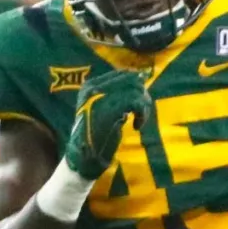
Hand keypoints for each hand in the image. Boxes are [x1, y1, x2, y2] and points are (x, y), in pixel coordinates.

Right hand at [64, 64, 152, 179]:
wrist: (83, 155)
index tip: (139, 102)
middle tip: (142, 112)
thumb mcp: (105, 109)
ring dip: (144, 107)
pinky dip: (142, 114)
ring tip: (140, 120)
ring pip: (135, 90)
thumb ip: (117, 96)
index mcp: (90, 85)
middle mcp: (93, 87)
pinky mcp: (107, 109)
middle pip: (131, 79)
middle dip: (143, 95)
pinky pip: (135, 102)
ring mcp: (99, 97)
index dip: (137, 84)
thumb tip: (141, 83)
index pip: (122, 73)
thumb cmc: (96, 134)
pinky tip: (137, 126)